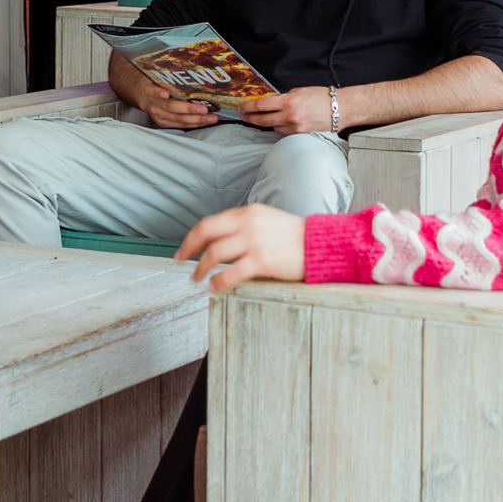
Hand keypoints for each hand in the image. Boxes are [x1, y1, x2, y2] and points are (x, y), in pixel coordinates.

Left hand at [132, 79, 221, 129]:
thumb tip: (205, 110)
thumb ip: (182, 112)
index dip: (200, 123)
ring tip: (200, 108)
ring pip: (171, 107)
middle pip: (180, 118)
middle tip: (212, 116)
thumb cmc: (156, 100)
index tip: (213, 120)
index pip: (185, 124)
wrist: (136, 90)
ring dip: (186, 108)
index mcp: (166, 121)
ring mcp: (154, 104)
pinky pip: (154, 93)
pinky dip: (160, 94)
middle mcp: (160, 115)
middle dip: (198, 118)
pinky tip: (166, 93)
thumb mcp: (167, 111)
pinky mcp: (148, 91)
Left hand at [177, 204, 306, 291]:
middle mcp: (248, 223)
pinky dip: (219, 282)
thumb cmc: (296, 238)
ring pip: (215, 253)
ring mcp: (255, 241)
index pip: (210, 222)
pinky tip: (214, 288)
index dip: (193, 237)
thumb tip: (223, 242)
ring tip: (197, 280)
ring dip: (201, 268)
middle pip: (206, 232)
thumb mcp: (268, 221)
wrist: (322, 245)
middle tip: (180, 262)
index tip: (184, 250)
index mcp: (248, 212)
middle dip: (188, 249)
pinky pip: (232, 273)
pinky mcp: (263, 260)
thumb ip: (245, 227)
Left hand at [239, 86, 331, 135]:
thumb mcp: (299, 91)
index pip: (261, 106)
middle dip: (250, 118)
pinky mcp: (299, 135)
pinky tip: (278, 123)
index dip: (248, 107)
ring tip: (261, 118)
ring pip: (272, 127)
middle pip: (262, 119)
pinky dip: (279, 127)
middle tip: (243, 115)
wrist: (340, 109)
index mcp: (288, 102)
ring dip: (266, 122)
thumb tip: (270, 102)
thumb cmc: (322, 97)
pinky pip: (283, 132)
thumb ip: (283, 97)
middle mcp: (290, 116)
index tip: (241, 108)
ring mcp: (294, 127)